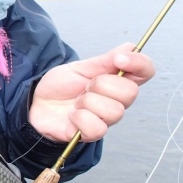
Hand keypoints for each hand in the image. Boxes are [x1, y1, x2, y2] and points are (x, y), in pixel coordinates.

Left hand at [29, 43, 154, 142]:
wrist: (36, 103)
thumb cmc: (60, 87)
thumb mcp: (81, 68)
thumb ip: (106, 60)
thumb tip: (131, 48)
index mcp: (117, 81)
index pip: (146, 72)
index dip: (139, 64)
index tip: (119, 59)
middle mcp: (116, 101)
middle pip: (130, 93)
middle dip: (102, 84)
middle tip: (85, 86)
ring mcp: (105, 118)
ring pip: (114, 111)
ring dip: (88, 102)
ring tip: (76, 102)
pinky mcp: (91, 134)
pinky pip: (97, 128)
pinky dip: (80, 118)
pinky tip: (72, 116)